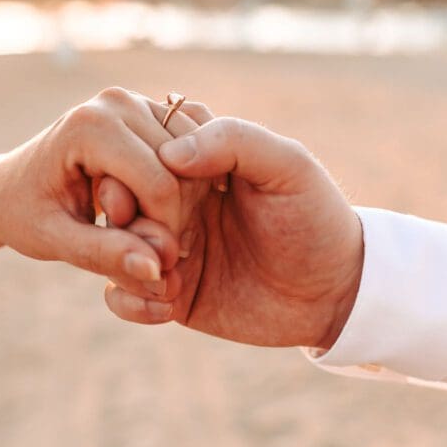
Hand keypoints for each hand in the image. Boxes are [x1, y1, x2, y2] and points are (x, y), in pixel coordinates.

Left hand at [0, 88, 208, 308]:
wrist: (9, 187)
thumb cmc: (25, 215)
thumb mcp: (54, 242)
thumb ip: (103, 255)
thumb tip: (157, 271)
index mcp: (90, 125)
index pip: (160, 185)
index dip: (161, 233)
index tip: (143, 261)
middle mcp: (117, 102)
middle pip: (183, 172)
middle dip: (172, 219)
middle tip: (142, 248)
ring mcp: (137, 101)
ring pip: (195, 162)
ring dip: (182, 204)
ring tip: (143, 229)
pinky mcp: (150, 110)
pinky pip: (194, 152)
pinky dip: (186, 186)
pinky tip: (154, 210)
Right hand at [102, 118, 364, 349]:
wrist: (338, 293)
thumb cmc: (316, 218)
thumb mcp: (287, 166)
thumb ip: (234, 141)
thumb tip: (169, 153)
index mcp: (197, 162)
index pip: (139, 150)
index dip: (136, 170)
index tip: (164, 195)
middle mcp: (173, 201)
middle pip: (115, 200)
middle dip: (128, 222)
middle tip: (169, 243)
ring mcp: (166, 247)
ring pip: (109, 247)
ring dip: (126, 262)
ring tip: (172, 276)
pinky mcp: (168, 293)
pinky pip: (120, 295)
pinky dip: (130, 300)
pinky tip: (171, 305)